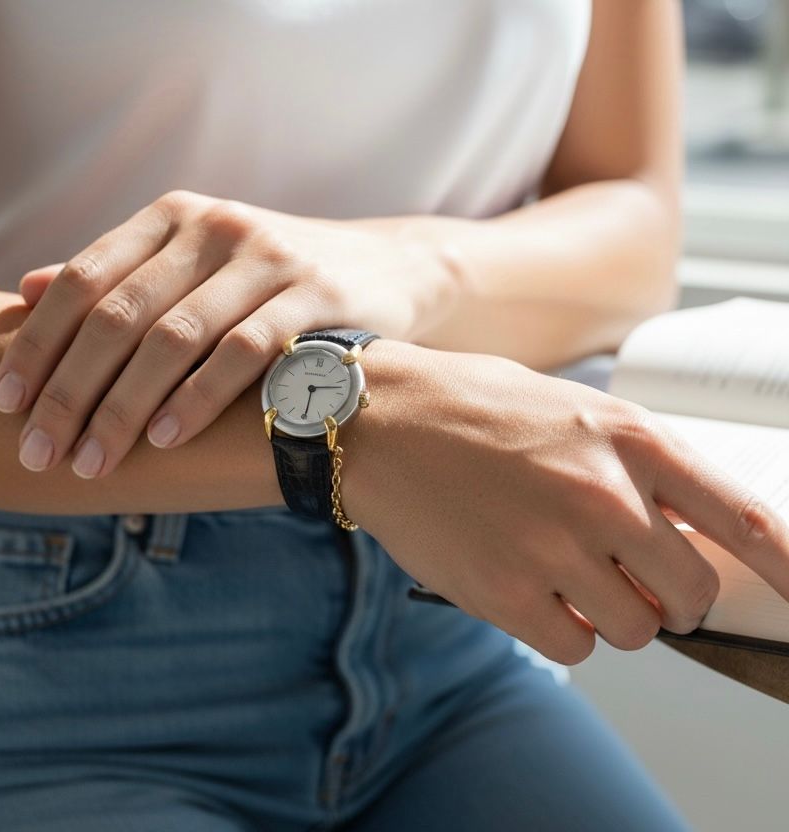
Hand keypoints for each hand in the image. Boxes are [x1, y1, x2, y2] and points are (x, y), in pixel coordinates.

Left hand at [0, 190, 455, 477]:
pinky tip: (165, 437)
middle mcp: (214, 227)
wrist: (387, 268)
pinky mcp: (314, 294)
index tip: (9, 401)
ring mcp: (267, 258)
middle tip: (40, 450)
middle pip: (120, 316)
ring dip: (123, 406)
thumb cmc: (278, 278)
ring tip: (93, 460)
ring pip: (174, 337)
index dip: (39, 342)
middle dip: (71, 390)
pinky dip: (197, 397)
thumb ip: (121, 276)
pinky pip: (242, 352)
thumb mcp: (198, 263)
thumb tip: (28, 290)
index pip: (85, 279)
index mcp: (174, 216)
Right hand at [344, 340, 788, 664]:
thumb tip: (682, 532)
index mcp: (630, 438)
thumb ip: (635, 466)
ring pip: (635, 629)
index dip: (787, 568)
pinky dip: (560, 629)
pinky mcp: (506, 594)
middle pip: (692, 594)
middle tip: (632, 581)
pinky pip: (574, 646)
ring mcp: (556, 548)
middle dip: (670, 598)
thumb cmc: (472, 408)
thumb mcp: (573, 408)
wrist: (382, 421)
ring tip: (562, 575)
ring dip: (609, 613)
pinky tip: (525, 588)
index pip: (746, 520)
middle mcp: (605, 495)